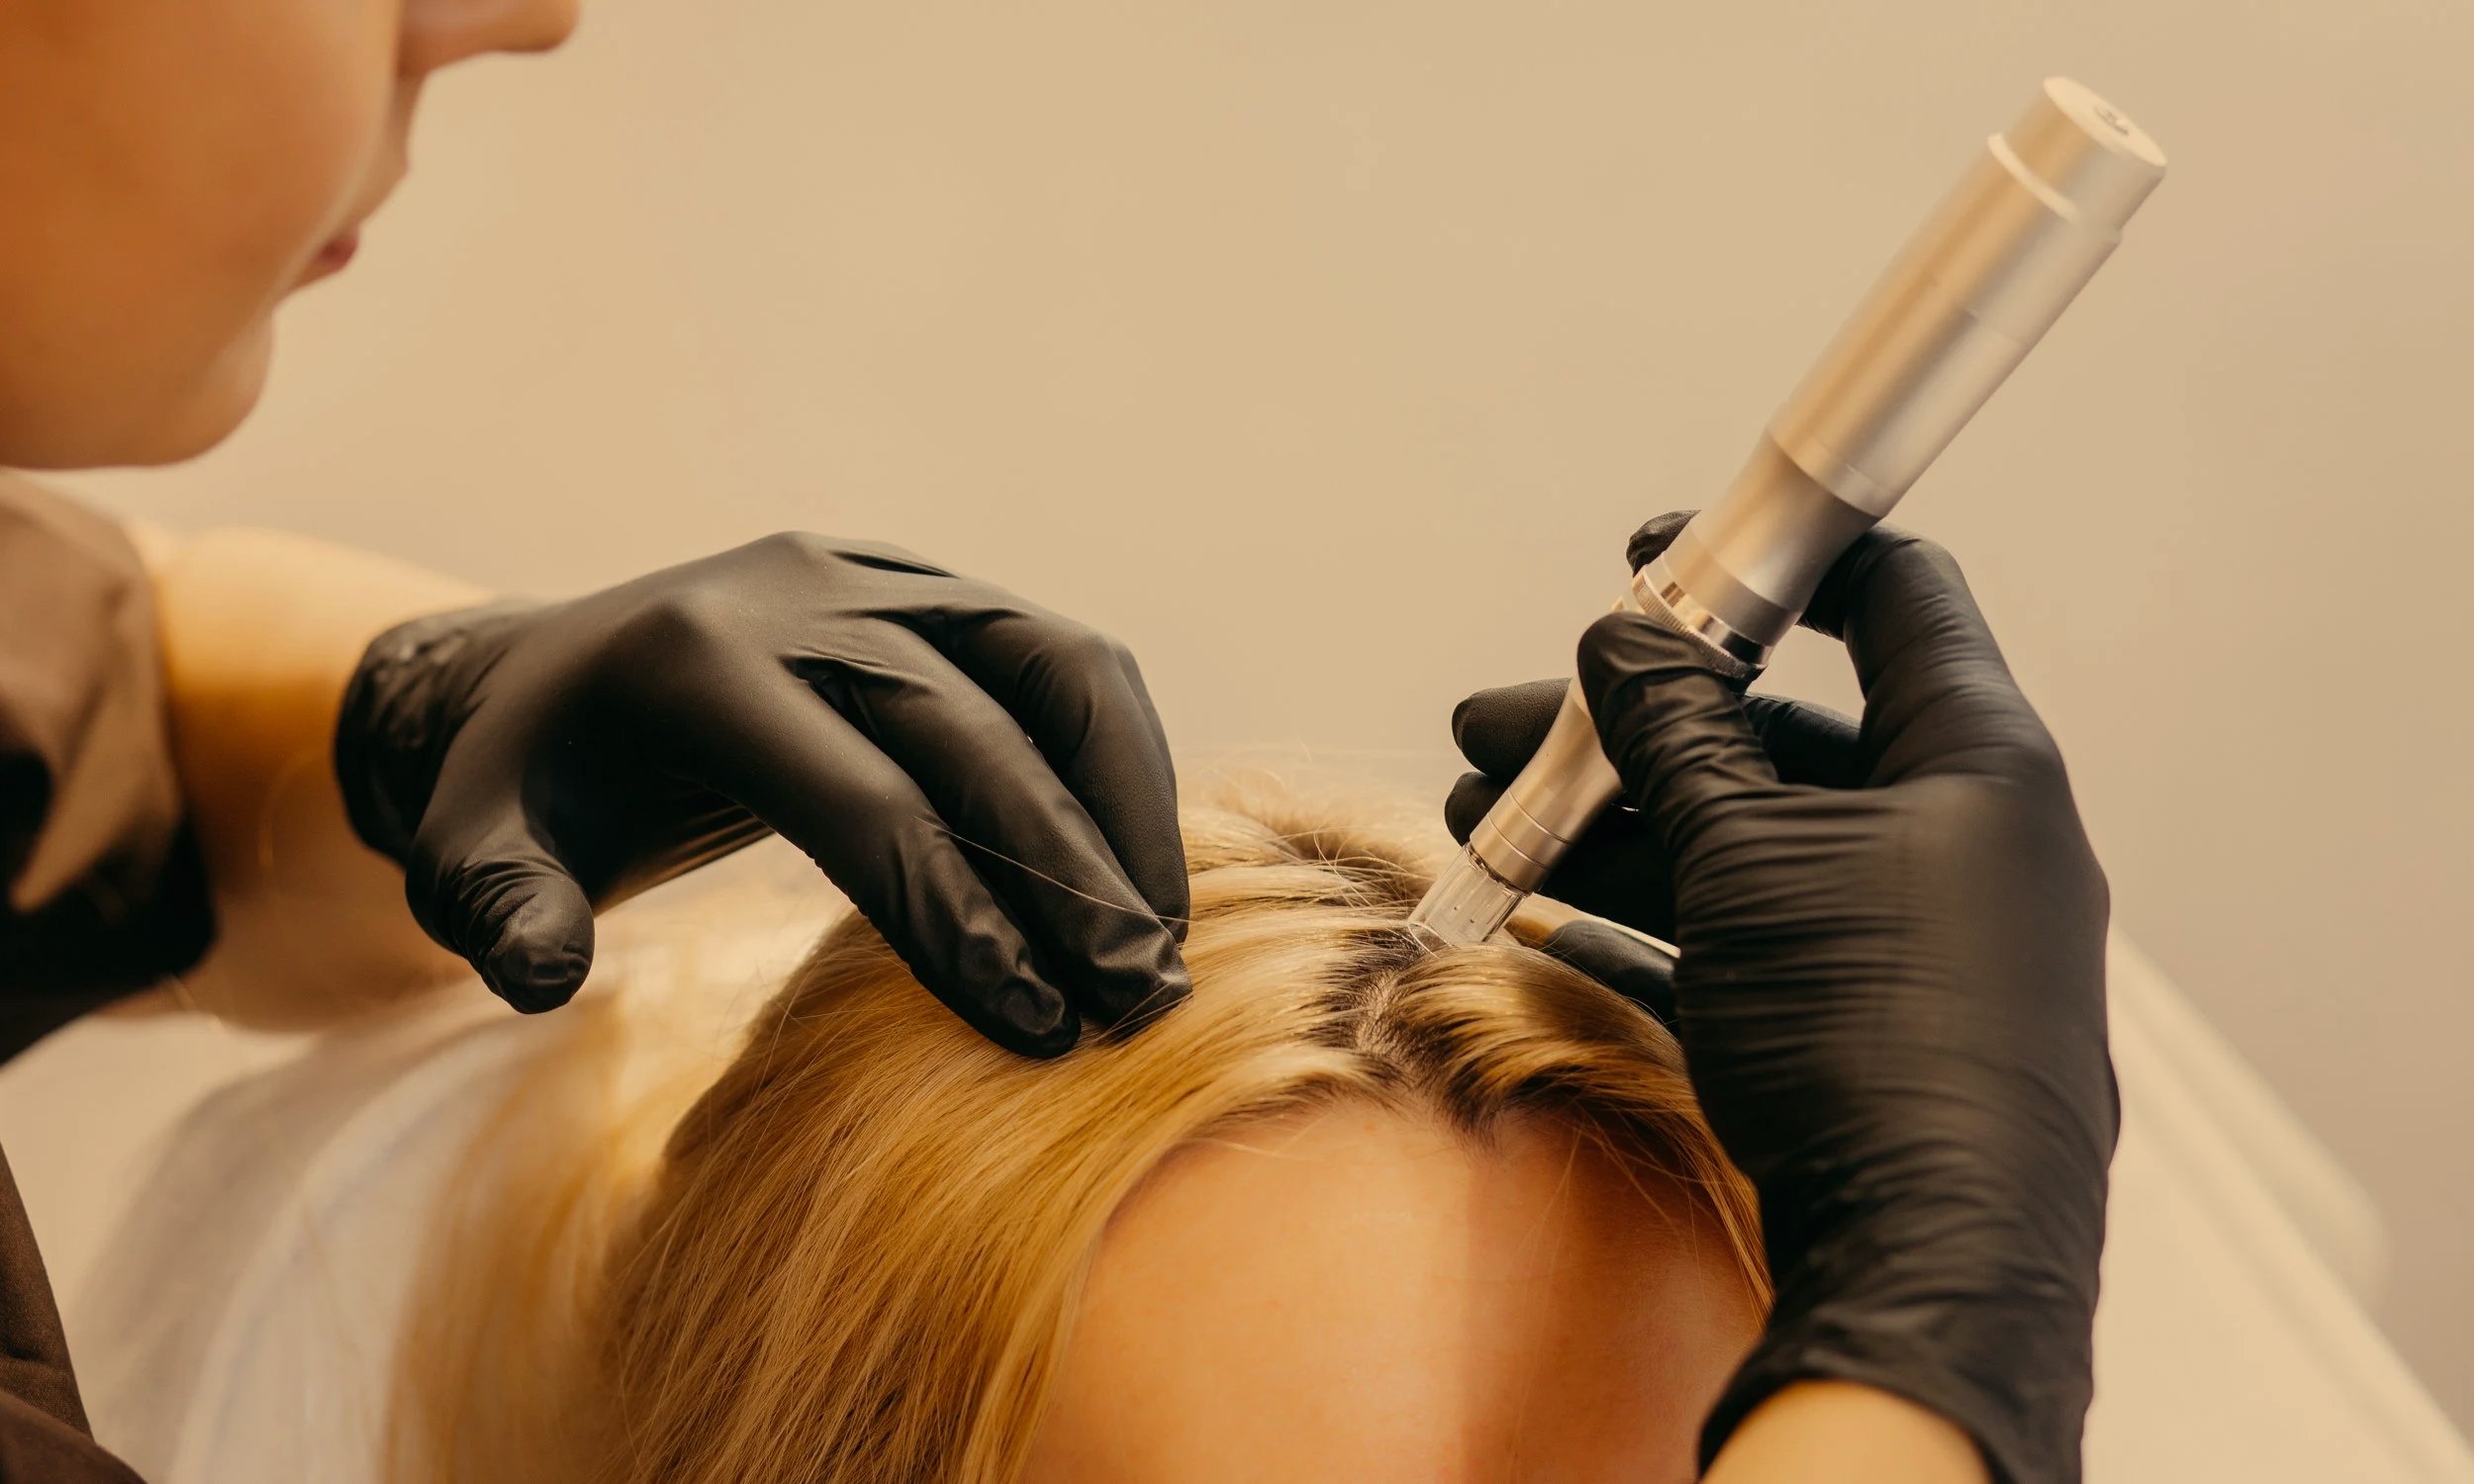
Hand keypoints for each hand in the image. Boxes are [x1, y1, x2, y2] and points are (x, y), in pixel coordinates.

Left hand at [335, 533, 1189, 1056]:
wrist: (548, 678)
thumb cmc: (522, 798)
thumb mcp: (470, 860)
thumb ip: (499, 915)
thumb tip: (542, 976)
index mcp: (696, 660)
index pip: (862, 794)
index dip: (955, 913)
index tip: (1031, 1025)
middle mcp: (806, 593)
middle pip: (979, 733)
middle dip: (1065, 878)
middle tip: (1131, 1005)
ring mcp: (885, 575)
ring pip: (1058, 669)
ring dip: (1125, 809)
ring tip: (1160, 944)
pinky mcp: (940, 589)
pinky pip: (1066, 662)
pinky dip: (1120, 762)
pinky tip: (1141, 874)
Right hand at [1451, 516, 2114, 1483]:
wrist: (1930, 1265)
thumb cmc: (1874, 1036)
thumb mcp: (1745, 853)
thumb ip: (1676, 733)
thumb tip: (1625, 640)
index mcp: (1974, 757)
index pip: (1889, 598)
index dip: (1770, 560)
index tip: (1663, 555)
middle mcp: (1963, 835)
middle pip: (1780, 734)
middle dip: (1631, 729)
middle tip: (1508, 728)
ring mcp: (1923, 937)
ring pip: (1751, 843)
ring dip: (1618, 828)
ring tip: (1490, 824)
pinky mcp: (1876, 1025)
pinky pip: (1756, 937)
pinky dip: (1656, 917)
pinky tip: (1547, 920)